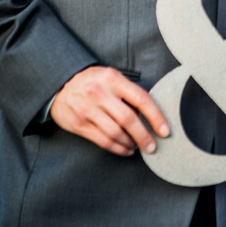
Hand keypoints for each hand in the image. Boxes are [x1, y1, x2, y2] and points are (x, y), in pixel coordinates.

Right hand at [50, 66, 169, 156]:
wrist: (60, 84)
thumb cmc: (93, 81)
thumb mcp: (111, 77)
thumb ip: (127, 91)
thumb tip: (149, 115)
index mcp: (113, 79)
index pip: (140, 99)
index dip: (156, 116)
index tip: (165, 130)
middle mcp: (100, 93)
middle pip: (128, 119)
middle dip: (144, 136)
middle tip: (152, 146)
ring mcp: (87, 109)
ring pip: (115, 133)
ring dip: (130, 144)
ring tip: (138, 147)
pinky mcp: (79, 124)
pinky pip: (102, 141)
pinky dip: (117, 149)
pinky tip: (125, 149)